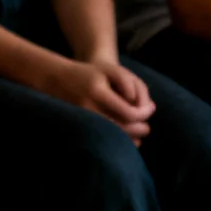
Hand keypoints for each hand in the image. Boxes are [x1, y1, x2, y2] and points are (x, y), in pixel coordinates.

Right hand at [39, 57, 155, 144]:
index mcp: (97, 93)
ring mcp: (82, 120)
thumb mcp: (112, 70)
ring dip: (129, 138)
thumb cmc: (92, 73)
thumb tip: (143, 106)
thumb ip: (129, 83)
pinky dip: (117, 141)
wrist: (60, 79)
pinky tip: (127, 139)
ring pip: (111, 137)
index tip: (150, 109)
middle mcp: (87, 108)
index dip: (143, 114)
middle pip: (121, 128)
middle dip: (138, 129)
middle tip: (147, 128)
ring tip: (139, 135)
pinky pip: (102, 139)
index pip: (128, 112)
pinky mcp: (79, 128)